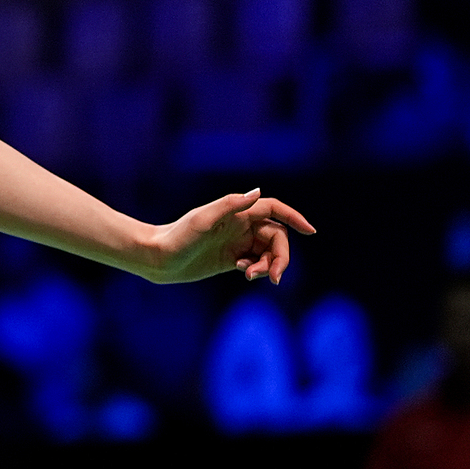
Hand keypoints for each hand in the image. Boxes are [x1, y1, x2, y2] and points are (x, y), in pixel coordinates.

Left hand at [147, 188, 315, 284]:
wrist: (159, 258)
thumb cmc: (178, 236)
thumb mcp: (203, 220)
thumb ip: (231, 205)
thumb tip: (258, 192)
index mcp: (236, 213)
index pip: (273, 209)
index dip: (293, 217)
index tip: (310, 231)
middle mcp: (239, 225)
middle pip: (276, 236)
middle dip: (280, 256)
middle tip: (273, 276)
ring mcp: (237, 242)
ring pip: (268, 252)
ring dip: (268, 265)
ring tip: (251, 275)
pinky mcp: (232, 259)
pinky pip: (257, 263)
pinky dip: (258, 269)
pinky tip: (244, 272)